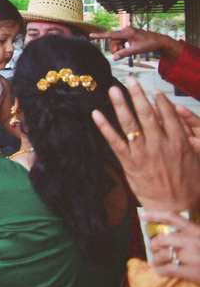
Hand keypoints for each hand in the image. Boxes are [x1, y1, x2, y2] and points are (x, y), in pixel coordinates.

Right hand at [90, 26, 182, 62]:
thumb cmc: (149, 44)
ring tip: (126, 52)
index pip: (111, 34)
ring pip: (116, 41)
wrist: (159, 40)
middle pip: (113, 40)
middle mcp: (125, 30)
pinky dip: (121, 46)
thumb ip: (124, 53)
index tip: (92, 35)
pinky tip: (127, 49)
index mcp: (127, 32)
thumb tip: (114, 58)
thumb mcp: (136, 50)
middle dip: (115, 48)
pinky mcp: (128, 34)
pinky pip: (120, 40)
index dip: (100, 36)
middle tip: (121, 55)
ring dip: (119, 48)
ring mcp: (127, 32)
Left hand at [92, 77, 199, 212]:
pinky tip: (96, 114)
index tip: (153, 88)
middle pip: (147, 113)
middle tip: (130, 79)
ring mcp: (143, 152)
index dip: (160, 100)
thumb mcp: (196, 159)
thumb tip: (180, 122)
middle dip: (138, 94)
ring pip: (130, 123)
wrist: (175, 207)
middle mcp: (160, 143)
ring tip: (113, 90)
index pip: (168, 115)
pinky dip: (104, 126)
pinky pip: (114, 141)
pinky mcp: (129, 162)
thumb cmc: (190, 187)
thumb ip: (188, 139)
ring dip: (120, 104)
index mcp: (179, 142)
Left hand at [142, 210, 199, 283]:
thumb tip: (177, 235)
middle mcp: (194, 242)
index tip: (141, 214)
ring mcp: (192, 257)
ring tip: (156, 263)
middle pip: (162, 239)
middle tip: (152, 249)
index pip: (174, 218)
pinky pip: (167, 269)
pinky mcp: (191, 272)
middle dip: (153, 245)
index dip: (155, 215)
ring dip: (155, 259)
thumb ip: (196, 236)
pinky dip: (161, 271)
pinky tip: (160, 272)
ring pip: (162, 255)